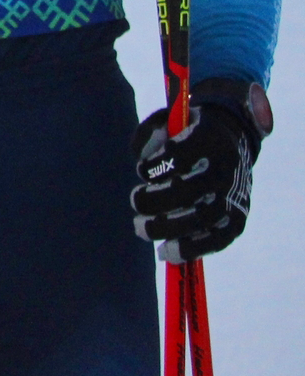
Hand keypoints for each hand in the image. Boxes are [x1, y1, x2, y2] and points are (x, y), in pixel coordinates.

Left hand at [133, 80, 269, 261]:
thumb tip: (141, 156)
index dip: (155, 167)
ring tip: (141, 229)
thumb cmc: (187, 136)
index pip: (179, 156)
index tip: (142, 170)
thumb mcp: (167, 122)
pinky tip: (168, 252)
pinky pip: (219, 239)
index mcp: (208, 139)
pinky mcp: (239, 216)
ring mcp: (234, 195)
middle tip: (135, 203)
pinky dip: (193, 249)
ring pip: (203, 219)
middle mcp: (224, 168)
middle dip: (154, 202)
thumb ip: (149, 135)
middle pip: (188, 192)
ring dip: (167, 229)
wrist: (231, 143)